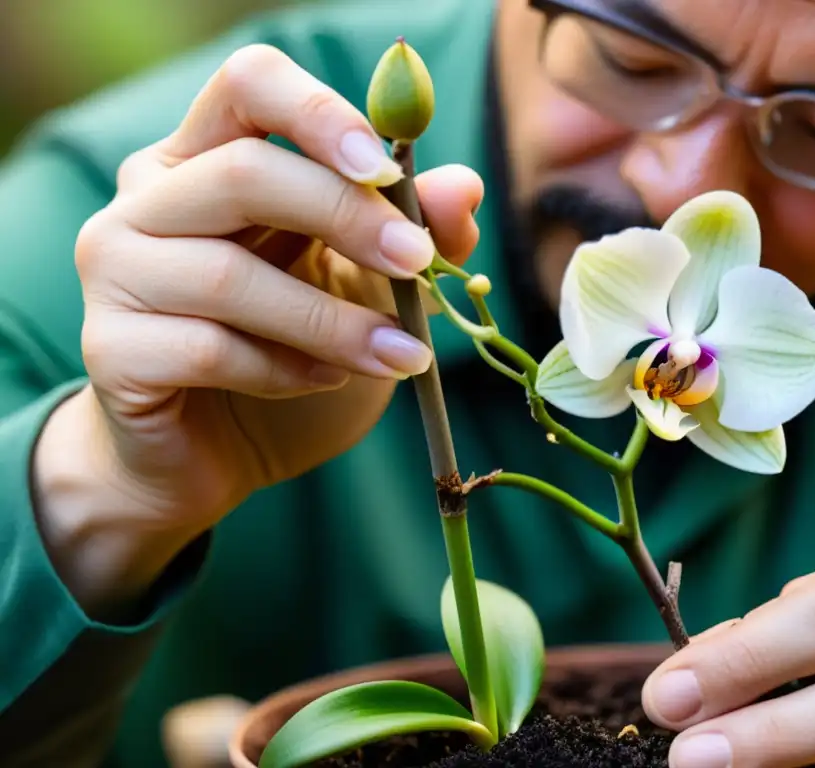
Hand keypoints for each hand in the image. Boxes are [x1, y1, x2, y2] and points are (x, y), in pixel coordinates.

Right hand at [33, 44, 481, 611]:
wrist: (215, 455)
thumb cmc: (292, 355)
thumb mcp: (368, 290)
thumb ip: (416, 237)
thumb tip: (465, 188)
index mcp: (209, 160)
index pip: (249, 85)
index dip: (320, 114)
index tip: (387, 169)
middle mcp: (149, 201)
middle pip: (242, 171)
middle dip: (346, 217)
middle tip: (418, 265)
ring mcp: (118, 272)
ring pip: (227, 275)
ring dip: (332, 321)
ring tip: (399, 355)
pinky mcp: (110, 349)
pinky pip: (207, 350)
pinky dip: (284, 371)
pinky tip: (325, 382)